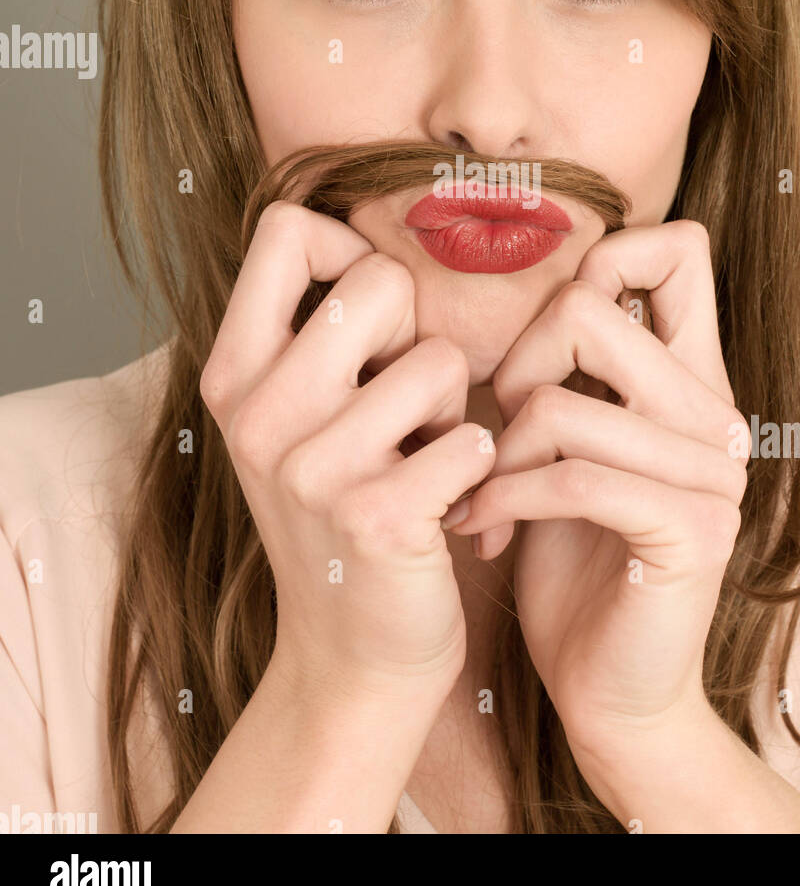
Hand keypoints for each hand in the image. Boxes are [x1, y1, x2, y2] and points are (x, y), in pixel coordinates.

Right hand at [201, 202, 497, 702]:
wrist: (353, 657)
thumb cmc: (345, 512)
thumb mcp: (297, 418)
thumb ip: (316, 331)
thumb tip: (369, 233)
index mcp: (234, 373)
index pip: (285, 228)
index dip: (349, 253)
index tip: (369, 322)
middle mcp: (258, 414)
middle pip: (379, 278)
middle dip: (416, 334)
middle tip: (405, 405)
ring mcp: (310, 469)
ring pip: (440, 360)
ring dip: (455, 412)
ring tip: (424, 463)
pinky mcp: (375, 519)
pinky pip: (472, 439)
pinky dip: (479, 469)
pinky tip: (449, 506)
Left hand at [443, 221, 747, 757]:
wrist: (613, 693)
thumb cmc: (574, 562)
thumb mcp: (567, 447)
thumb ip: (572, 372)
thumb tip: (548, 291)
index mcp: (691, 379)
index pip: (679, 250)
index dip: (605, 258)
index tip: (550, 339)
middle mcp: (715, 412)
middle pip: (588, 309)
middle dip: (514, 367)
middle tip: (493, 434)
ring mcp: (713, 471)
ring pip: (562, 403)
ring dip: (496, 454)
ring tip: (479, 497)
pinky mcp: (692, 528)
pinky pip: (572, 477)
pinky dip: (508, 498)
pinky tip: (486, 529)